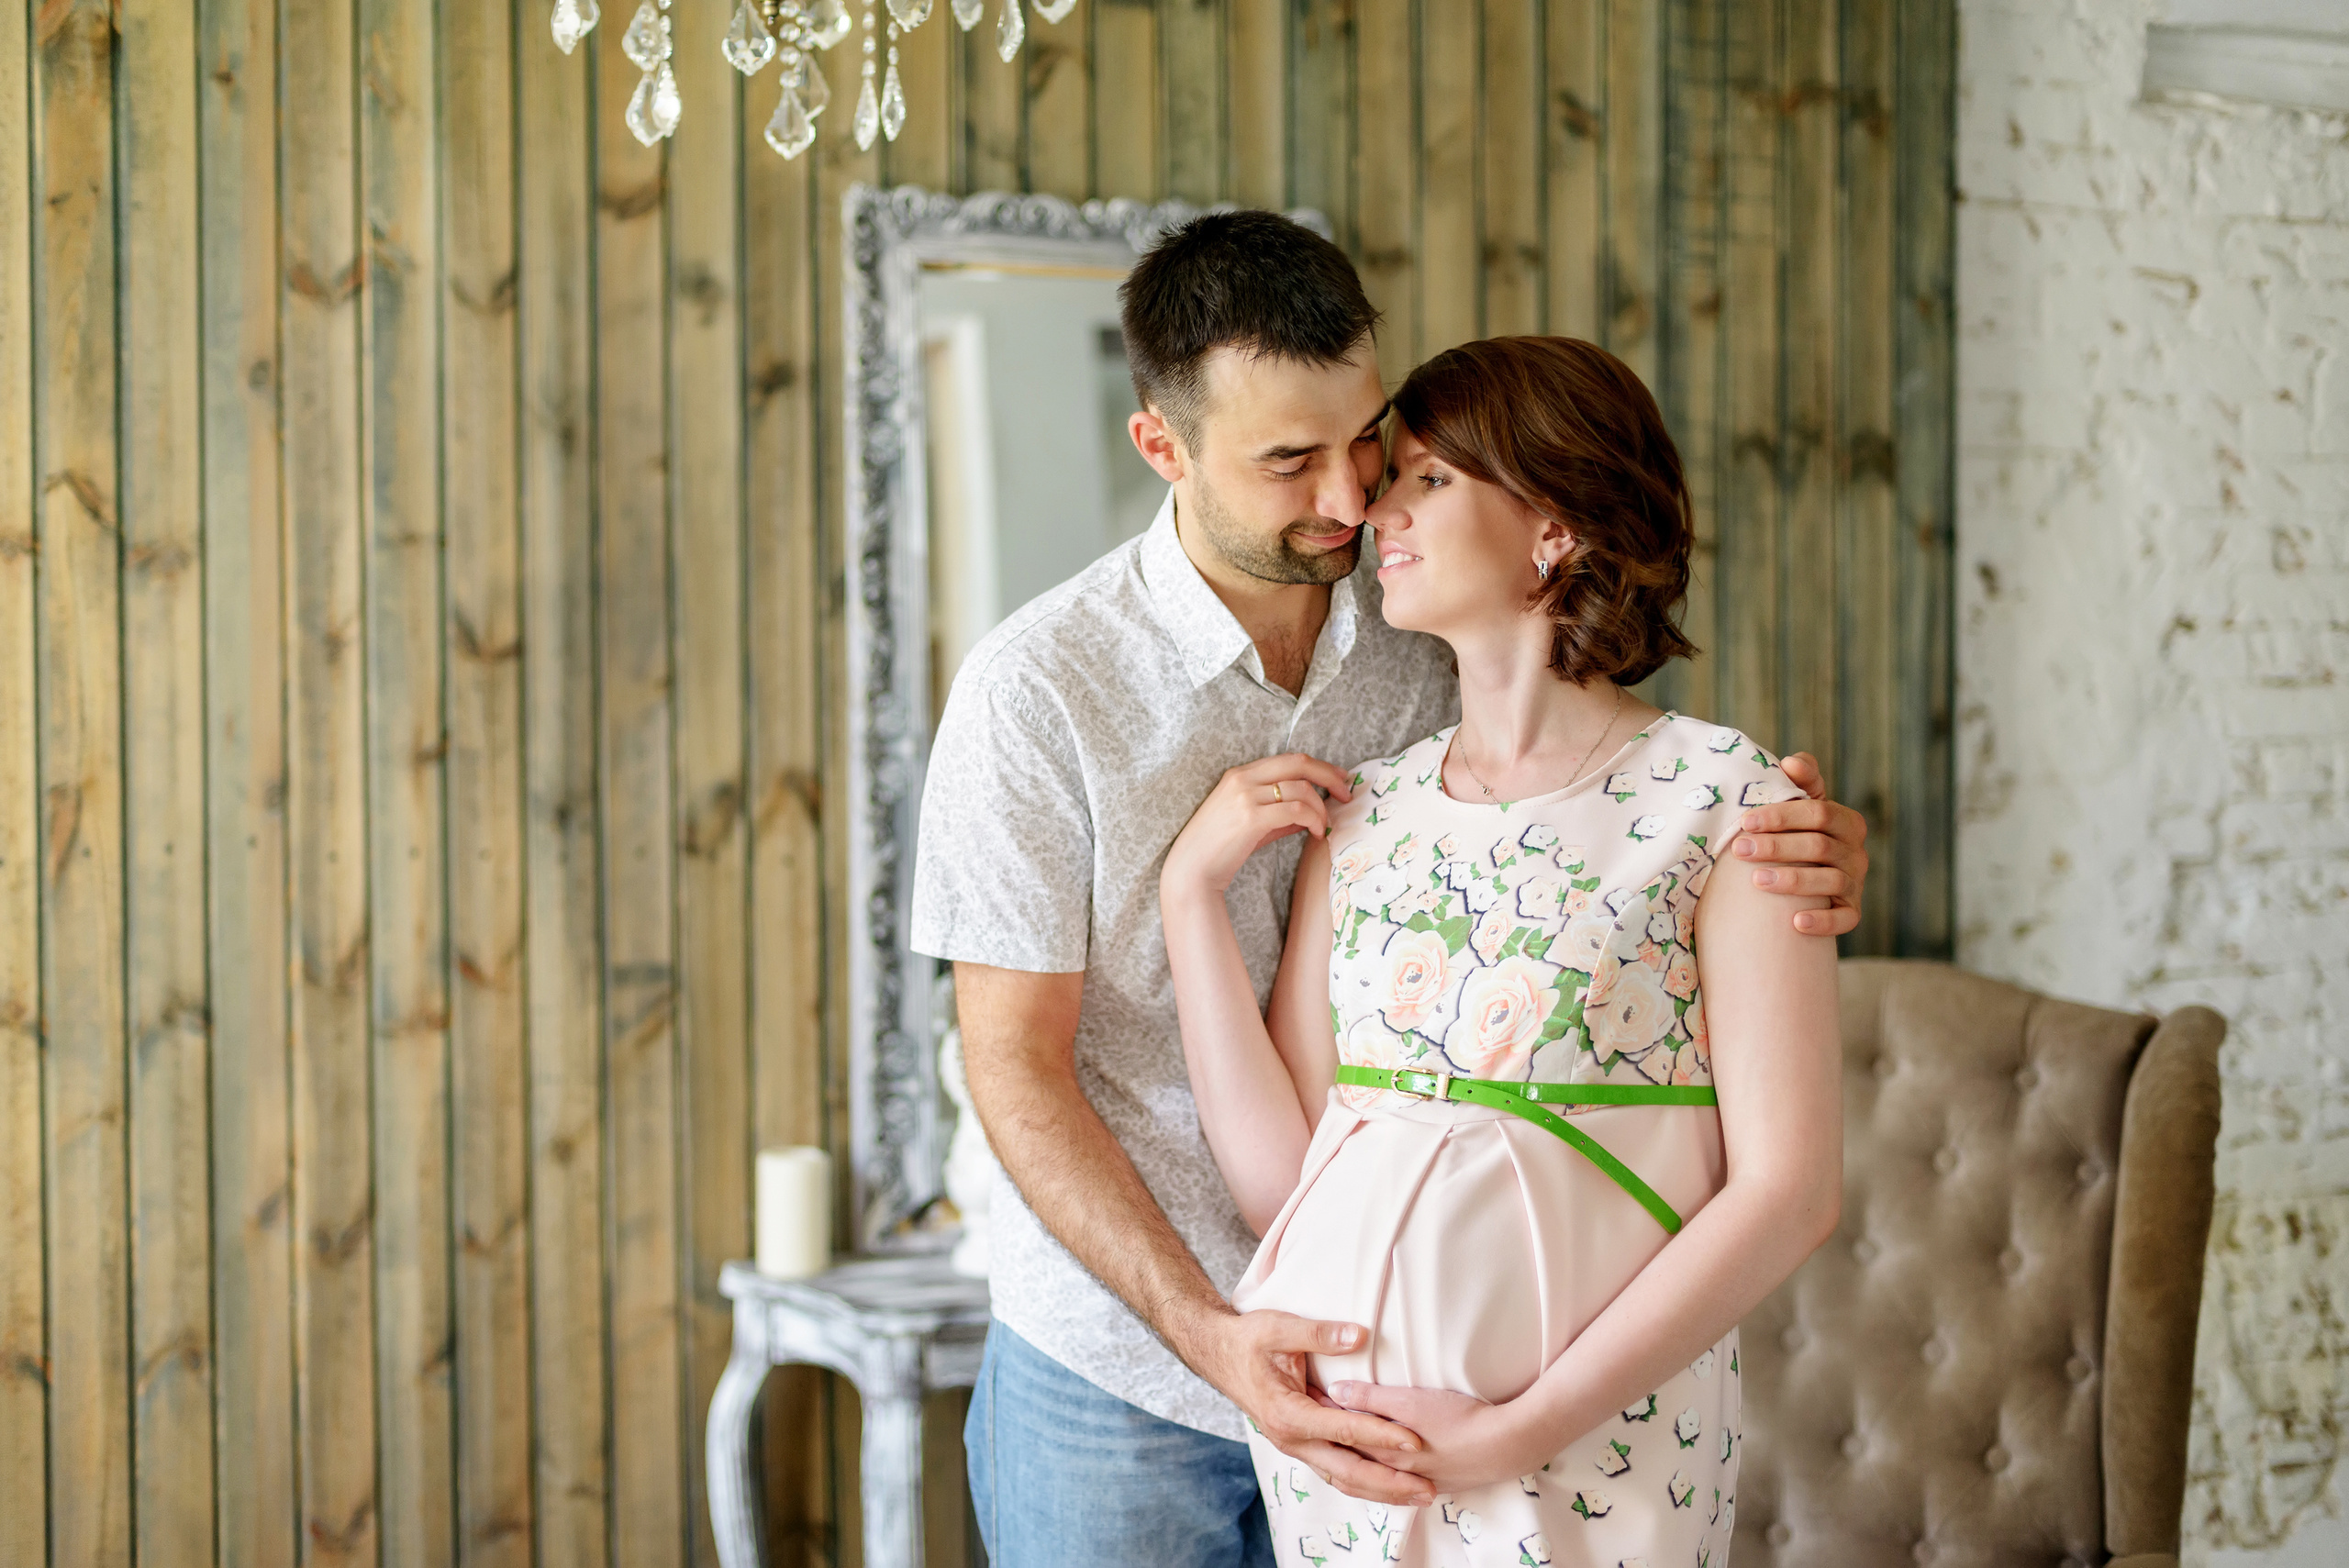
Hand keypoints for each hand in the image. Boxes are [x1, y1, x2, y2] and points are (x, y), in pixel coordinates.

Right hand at [1162, 753, 1353, 902]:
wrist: (1191, 869)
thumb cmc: (1220, 848)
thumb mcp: (1251, 823)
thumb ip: (1279, 812)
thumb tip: (1312, 811)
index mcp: (1240, 774)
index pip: (1290, 759)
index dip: (1320, 767)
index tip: (1338, 779)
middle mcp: (1243, 778)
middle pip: (1299, 764)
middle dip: (1329, 776)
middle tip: (1347, 794)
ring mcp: (1245, 796)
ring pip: (1301, 789)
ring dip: (1322, 808)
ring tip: (1325, 826)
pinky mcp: (1250, 817)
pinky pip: (1295, 810)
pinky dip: (1314, 820)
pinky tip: (1316, 833)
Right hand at [1181, 1309, 1436, 1506]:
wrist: (1216, 1354)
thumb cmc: (1246, 1340)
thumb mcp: (1277, 1328)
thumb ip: (1319, 1333)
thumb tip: (1360, 1336)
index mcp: (1288, 1414)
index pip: (1344, 1429)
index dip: (1381, 1435)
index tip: (1414, 1441)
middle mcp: (1292, 1439)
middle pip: (1349, 1471)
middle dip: (1391, 1483)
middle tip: (1428, 1489)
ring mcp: (1295, 1446)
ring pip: (1344, 1478)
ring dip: (1382, 1490)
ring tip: (1418, 1495)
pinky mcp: (1300, 1443)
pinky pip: (1336, 1470)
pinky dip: (1364, 1481)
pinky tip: (1388, 1485)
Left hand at [1324, 1381, 1548, 1495]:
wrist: (1506, 1446)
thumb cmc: (1459, 1418)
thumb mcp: (1412, 1401)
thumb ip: (1372, 1397)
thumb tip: (1334, 1392)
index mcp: (1385, 1452)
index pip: (1341, 1437)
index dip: (1322, 1419)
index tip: (1306, 1402)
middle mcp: (1396, 1473)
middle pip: (1353, 1463)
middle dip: (1331, 1445)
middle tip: (1312, 1428)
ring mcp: (1417, 1481)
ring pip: (1373, 1479)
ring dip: (1353, 1466)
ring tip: (1337, 1452)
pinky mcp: (1437, 1483)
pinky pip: (1396, 1485)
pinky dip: (1380, 1479)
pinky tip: (1382, 1472)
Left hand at [1737, 751, 1868, 936]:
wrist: (1813, 878)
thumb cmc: (1801, 833)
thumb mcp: (1803, 805)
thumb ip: (1802, 780)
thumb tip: (1790, 761)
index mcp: (1846, 821)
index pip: (1818, 813)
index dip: (1782, 816)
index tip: (1746, 821)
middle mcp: (1857, 852)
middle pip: (1819, 847)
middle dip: (1777, 847)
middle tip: (1739, 849)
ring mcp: (1856, 883)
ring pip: (1830, 881)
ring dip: (1793, 881)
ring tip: (1758, 881)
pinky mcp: (1852, 911)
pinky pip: (1845, 919)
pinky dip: (1823, 921)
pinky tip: (1795, 922)